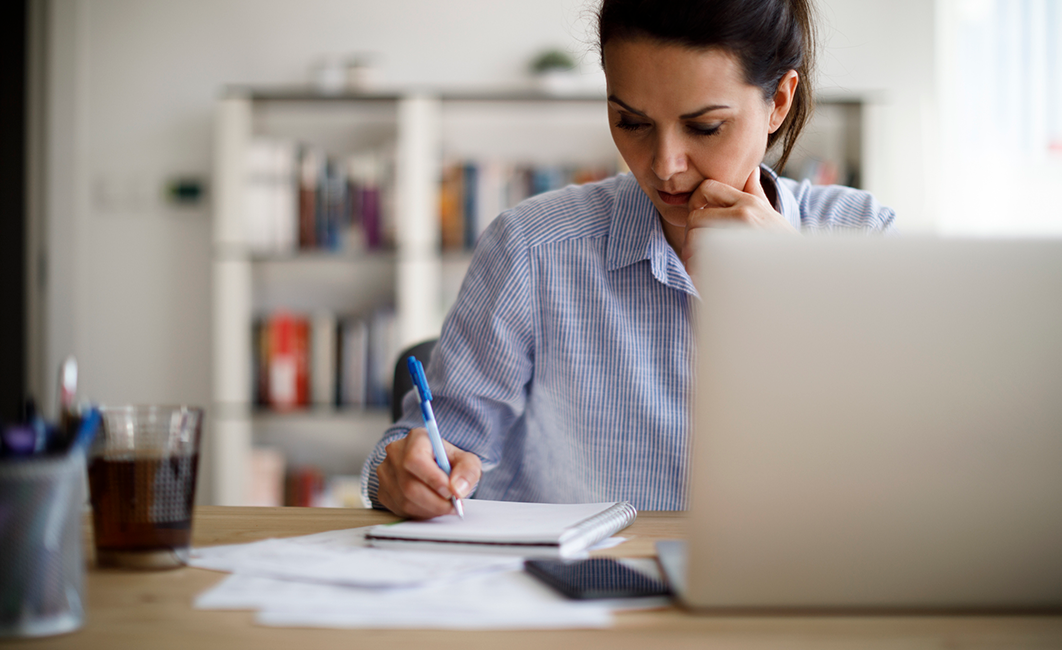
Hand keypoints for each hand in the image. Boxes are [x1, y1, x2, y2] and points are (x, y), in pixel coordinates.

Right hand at [375, 428, 481, 518]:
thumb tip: (458, 488)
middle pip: (409, 485)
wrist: (433, 466)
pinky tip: (431, 507)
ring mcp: (386, 472)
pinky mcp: (383, 491)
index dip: (433, 479)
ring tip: (445, 507)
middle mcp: (396, 453)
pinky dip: (419, 513)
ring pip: (405, 500)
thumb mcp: (466, 460)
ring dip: (429, 509)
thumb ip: (468, 471)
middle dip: (435, 501)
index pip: (416, 459)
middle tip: (453, 506)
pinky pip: (399, 509)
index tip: (450, 491)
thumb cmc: (447, 461)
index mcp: (416, 438)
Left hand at [681, 166, 796, 272]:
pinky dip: (696, 270)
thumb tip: (752, 171)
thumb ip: (755, 192)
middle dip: (690, 233)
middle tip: (694, 248)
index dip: (695, 202)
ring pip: (693, 239)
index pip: (706, 188)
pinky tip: (705, 276)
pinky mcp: (733, 262)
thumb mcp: (771, 214)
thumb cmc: (784, 244)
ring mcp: (738, 238)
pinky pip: (699, 261)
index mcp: (749, 203)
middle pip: (694, 217)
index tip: (698, 218)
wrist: (801, 273)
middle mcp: (744, 216)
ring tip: (698, 264)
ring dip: (689, 253)